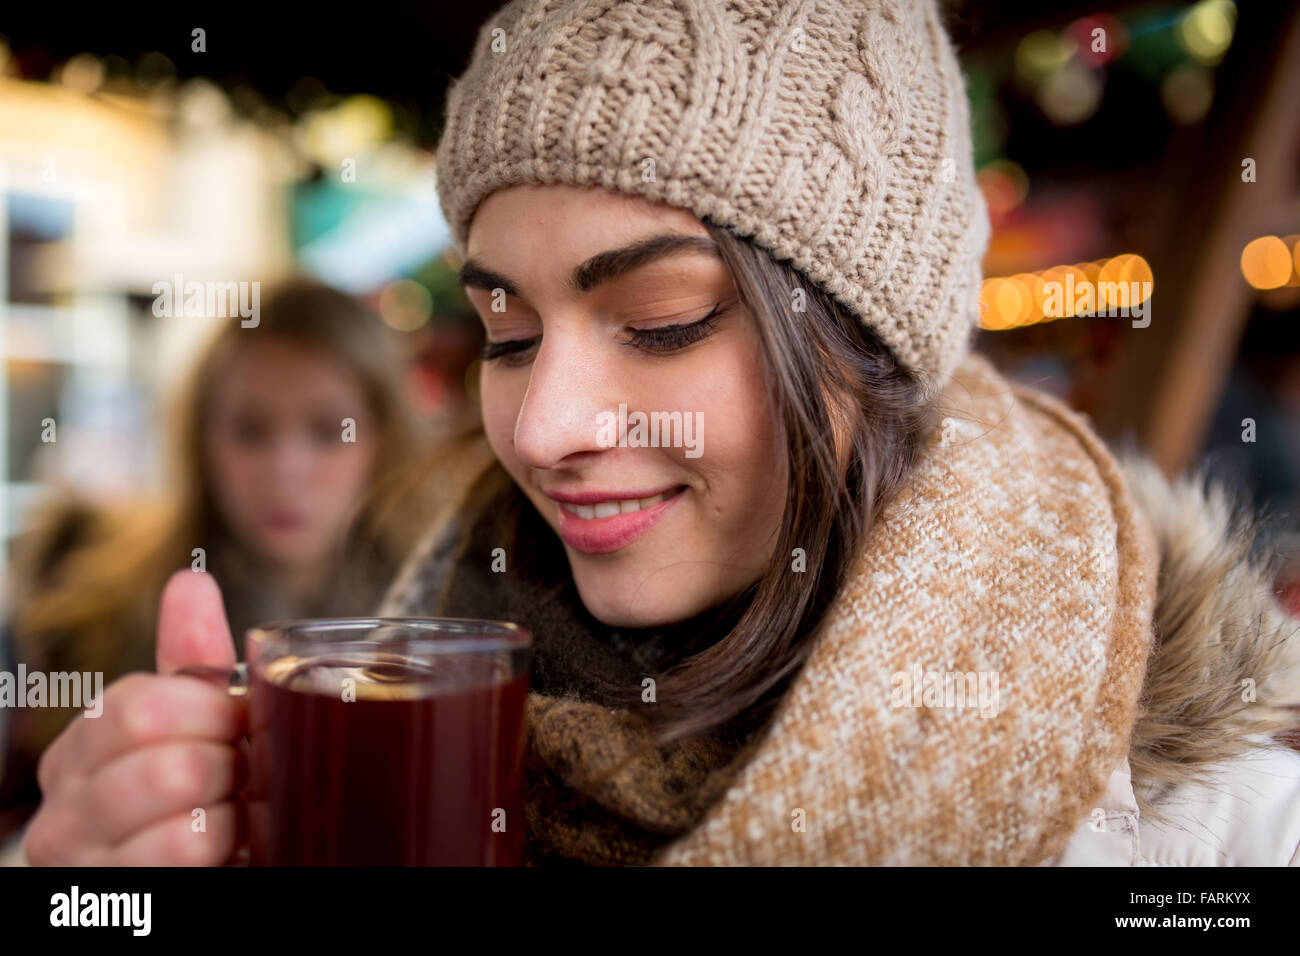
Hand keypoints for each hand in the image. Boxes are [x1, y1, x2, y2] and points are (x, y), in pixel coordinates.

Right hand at [24, 570, 246, 864]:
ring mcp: (82, 861)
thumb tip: (189, 580)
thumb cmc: (195, 800)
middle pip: (157, 752)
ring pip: (171, 798)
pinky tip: (233, 844)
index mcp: (82, 749)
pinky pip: (178, 854)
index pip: (136, 705)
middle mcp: (65, 807)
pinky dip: (223, 842)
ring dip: (231, 800)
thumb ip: (190, 662)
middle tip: (246, 769)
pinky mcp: (115, 897)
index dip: (209, 710)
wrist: (198, 877)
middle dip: (226, 756)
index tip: (240, 723)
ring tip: (241, 808)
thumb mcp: (194, 728)